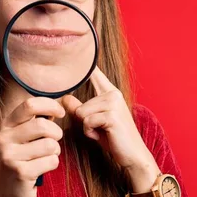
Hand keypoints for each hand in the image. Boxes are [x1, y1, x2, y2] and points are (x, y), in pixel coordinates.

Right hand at [0, 97, 64, 196]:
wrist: (8, 195)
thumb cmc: (23, 160)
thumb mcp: (23, 137)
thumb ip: (38, 119)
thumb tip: (66, 100)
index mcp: (6, 126)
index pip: (29, 105)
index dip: (50, 106)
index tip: (61, 113)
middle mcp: (3, 139)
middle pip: (42, 125)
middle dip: (56, 133)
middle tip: (54, 142)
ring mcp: (9, 156)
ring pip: (49, 144)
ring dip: (55, 151)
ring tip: (46, 157)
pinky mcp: (20, 172)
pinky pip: (51, 161)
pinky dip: (53, 164)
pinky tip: (42, 168)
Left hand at [62, 67, 159, 193]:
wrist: (133, 156)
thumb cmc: (114, 139)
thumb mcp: (94, 122)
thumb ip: (80, 108)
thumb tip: (63, 97)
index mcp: (110, 93)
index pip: (94, 73)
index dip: (86, 62)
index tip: (84, 40)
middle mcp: (113, 94)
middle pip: (79, 105)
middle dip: (84, 121)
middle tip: (100, 130)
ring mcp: (113, 103)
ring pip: (81, 113)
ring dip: (87, 128)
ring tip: (103, 132)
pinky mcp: (111, 115)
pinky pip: (86, 122)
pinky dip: (91, 133)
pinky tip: (104, 136)